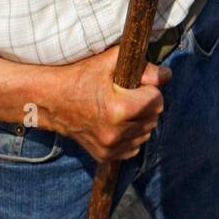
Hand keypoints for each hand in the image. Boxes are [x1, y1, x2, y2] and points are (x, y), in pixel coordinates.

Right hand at [41, 45, 170, 162]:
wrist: (51, 101)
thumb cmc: (79, 77)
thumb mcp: (108, 63)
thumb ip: (141, 67)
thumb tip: (167, 75)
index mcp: (118, 109)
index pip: (156, 101)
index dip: (149, 89)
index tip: (136, 85)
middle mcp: (115, 132)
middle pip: (153, 118)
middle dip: (146, 105)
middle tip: (128, 95)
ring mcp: (110, 147)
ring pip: (145, 134)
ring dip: (139, 121)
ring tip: (122, 109)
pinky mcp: (105, 156)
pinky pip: (133, 148)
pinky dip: (130, 137)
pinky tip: (117, 124)